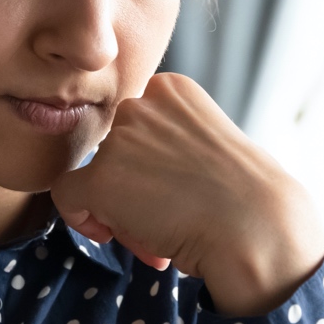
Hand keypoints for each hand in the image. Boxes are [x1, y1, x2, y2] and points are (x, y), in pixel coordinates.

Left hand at [49, 73, 323, 315]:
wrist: (256, 228)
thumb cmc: (245, 199)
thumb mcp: (209, 146)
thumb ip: (168, 144)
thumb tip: (133, 173)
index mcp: (172, 89)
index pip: (135, 126)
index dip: (149, 164)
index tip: (176, 189)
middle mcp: (142, 103)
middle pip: (114, 151)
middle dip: (135, 187)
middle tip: (170, 217)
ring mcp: (120, 140)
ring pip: (97, 178)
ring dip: (122, 210)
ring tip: (161, 232)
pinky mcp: (101, 178)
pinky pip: (67, 197)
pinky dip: (81, 219)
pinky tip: (111, 234)